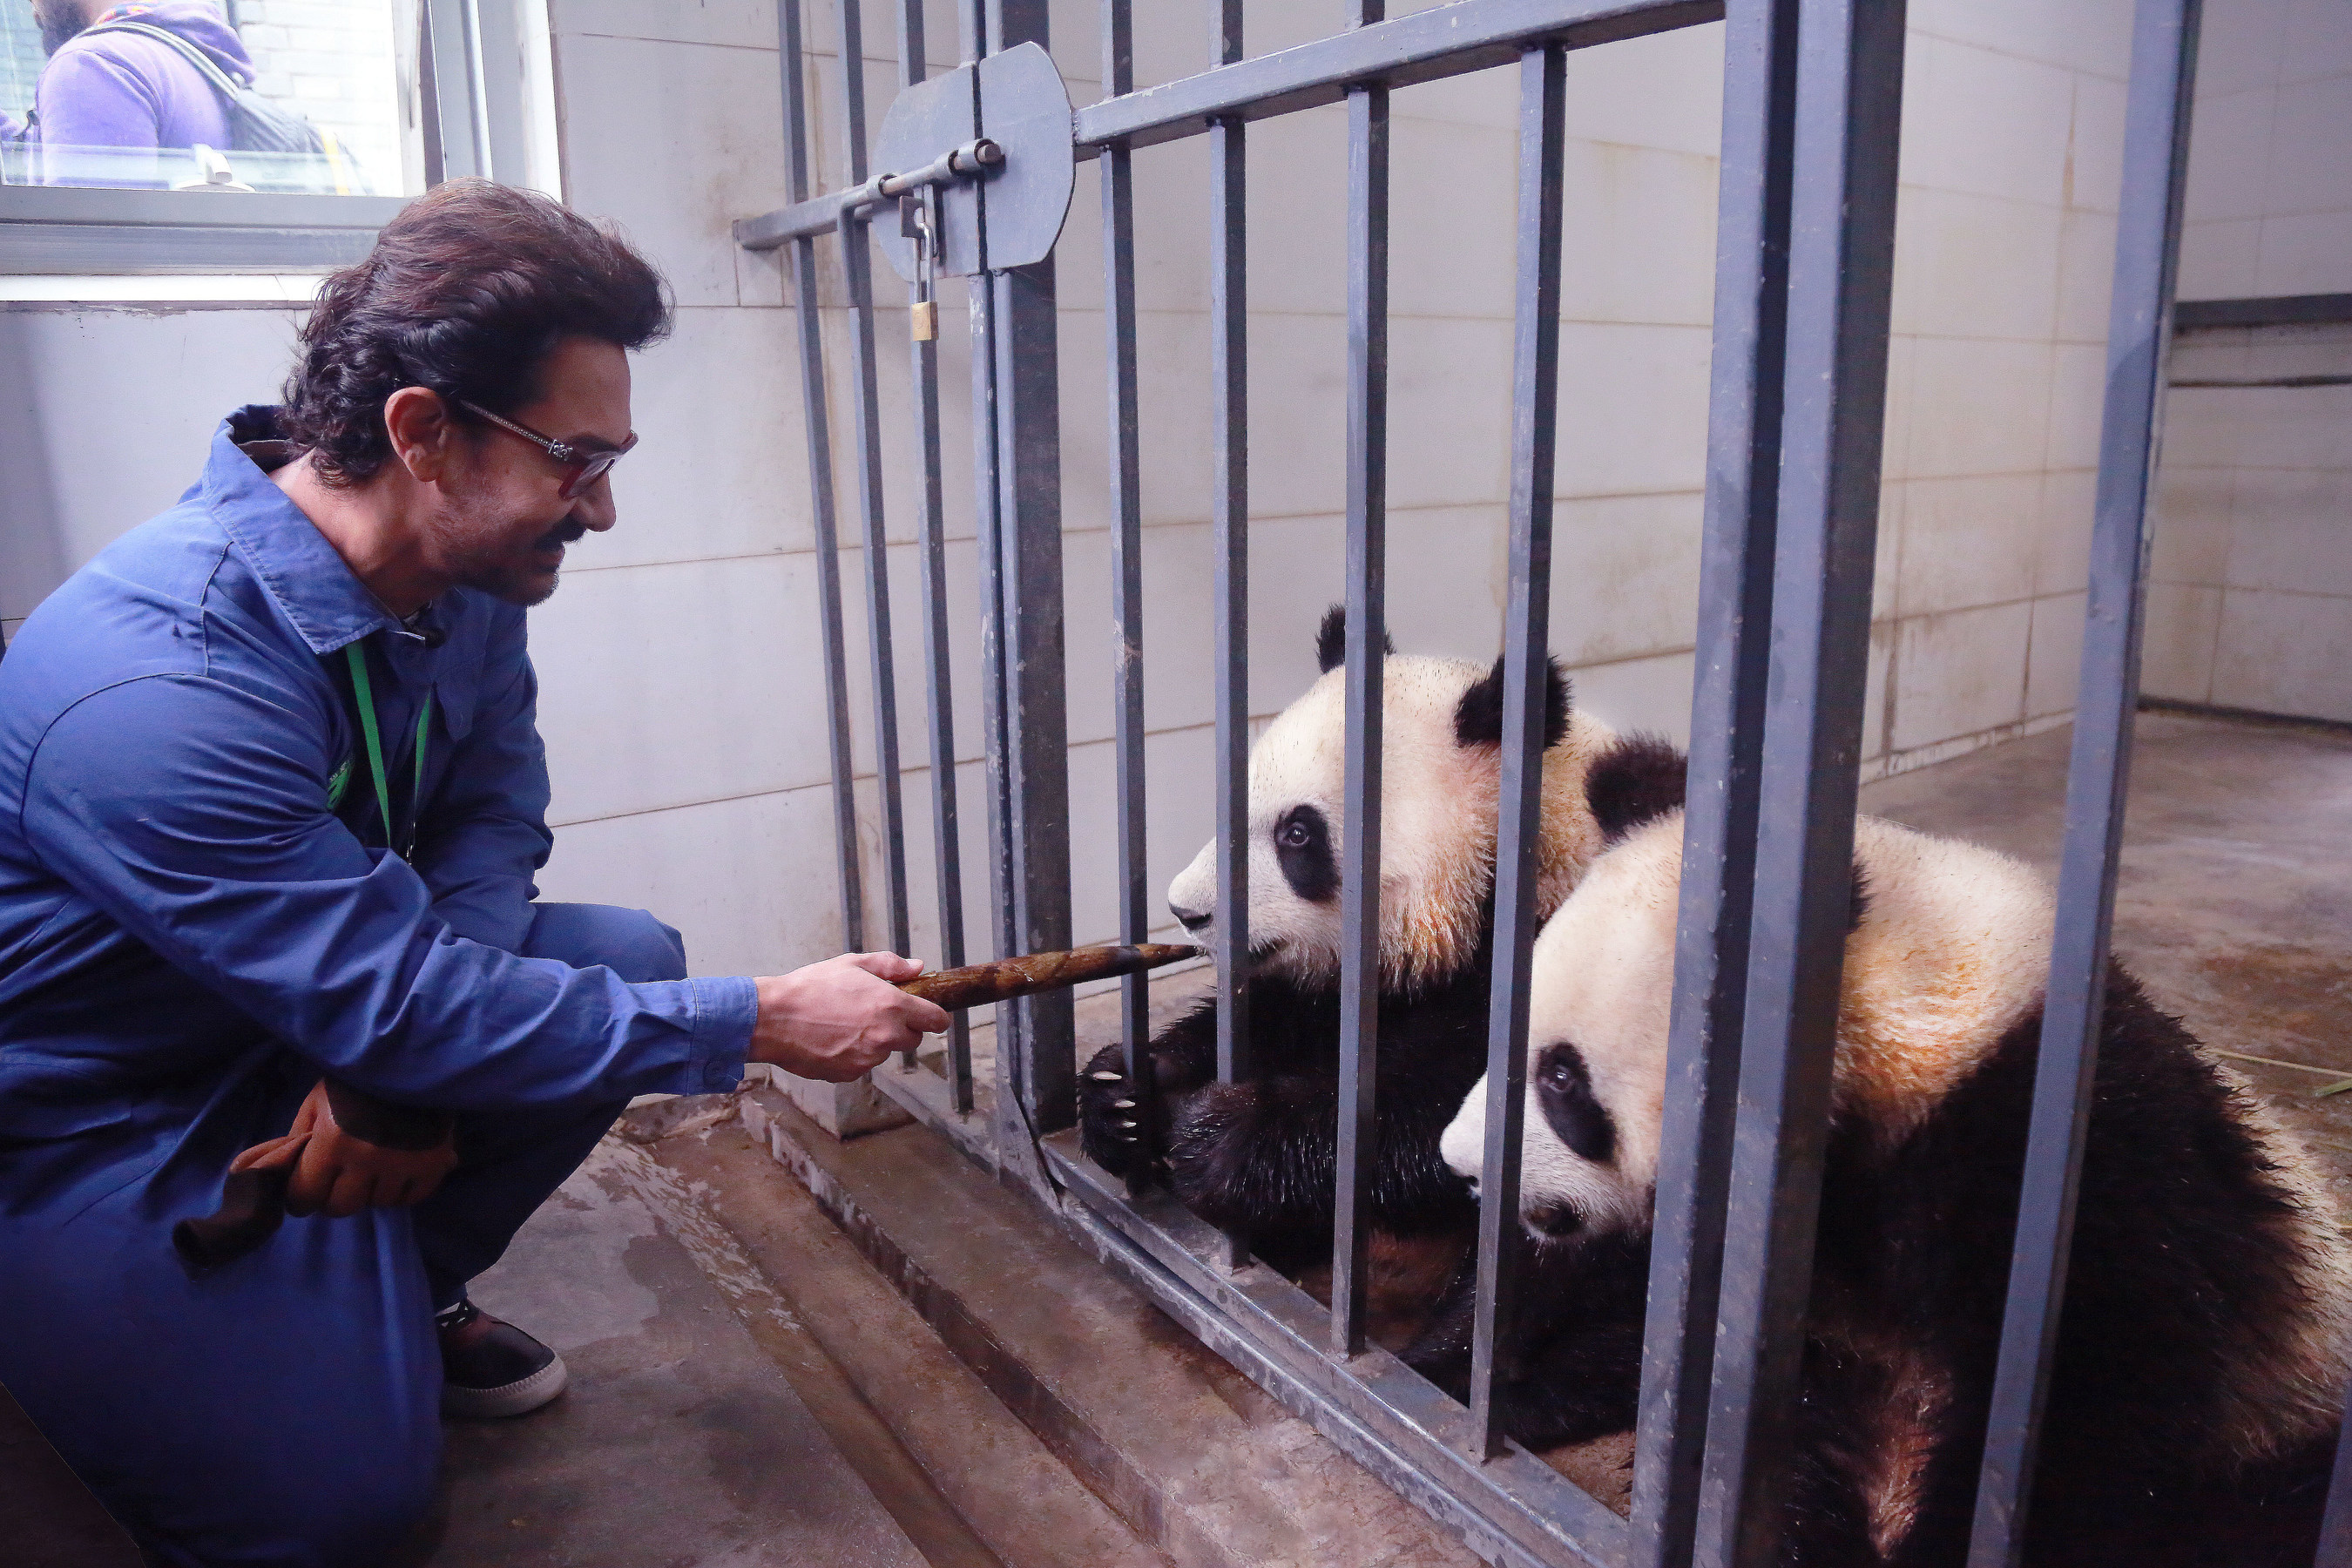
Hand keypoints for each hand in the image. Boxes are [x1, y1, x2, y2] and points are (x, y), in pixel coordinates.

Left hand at [283, 1080, 459, 1218]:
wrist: (411, 1059)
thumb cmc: (355, 1081)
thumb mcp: (317, 1102)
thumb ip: (300, 1138)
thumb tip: (291, 1172)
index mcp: (331, 1142)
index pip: (306, 1196)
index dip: (302, 1198)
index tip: (307, 1194)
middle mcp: (366, 1159)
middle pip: (342, 1207)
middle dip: (335, 1198)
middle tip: (339, 1184)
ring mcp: (402, 1164)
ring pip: (378, 1202)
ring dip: (372, 1191)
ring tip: (373, 1171)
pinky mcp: (433, 1163)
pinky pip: (412, 1198)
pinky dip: (403, 1191)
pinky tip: (398, 1174)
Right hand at [751, 952, 950, 1082]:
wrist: (774, 1019)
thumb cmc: (810, 988)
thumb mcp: (853, 964)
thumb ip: (891, 966)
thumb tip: (917, 967)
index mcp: (893, 1007)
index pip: (936, 1020)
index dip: (934, 1016)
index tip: (928, 1014)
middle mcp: (885, 1036)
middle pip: (912, 1039)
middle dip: (901, 1028)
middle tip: (875, 1013)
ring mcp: (868, 1059)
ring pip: (884, 1052)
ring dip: (874, 1042)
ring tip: (844, 1023)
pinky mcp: (849, 1074)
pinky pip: (861, 1065)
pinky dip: (853, 1055)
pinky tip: (832, 1039)